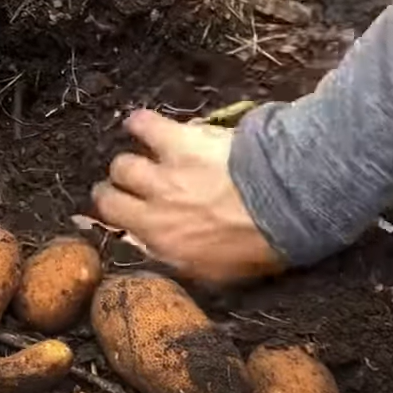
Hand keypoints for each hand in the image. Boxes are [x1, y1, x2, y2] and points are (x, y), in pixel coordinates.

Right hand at [91, 109, 281, 283]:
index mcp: (162, 239)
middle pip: (110, 194)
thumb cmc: (258, 244)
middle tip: (126, 184)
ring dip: (129, 161)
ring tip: (134, 155)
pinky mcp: (179, 142)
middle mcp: (153, 207)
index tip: (122, 208)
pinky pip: (144, 126)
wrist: (282, 205)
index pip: (117, 224)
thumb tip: (165, 252)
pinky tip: (138, 123)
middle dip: (116, 189)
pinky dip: (139, 124)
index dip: (115, 213)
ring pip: (123, 164)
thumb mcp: (218, 270)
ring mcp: (163, 173)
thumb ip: (183, 259)